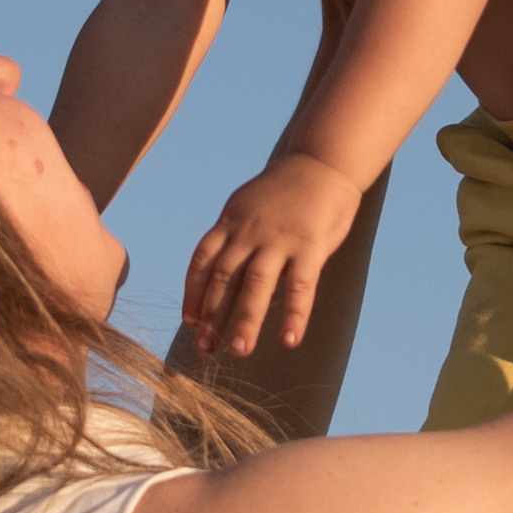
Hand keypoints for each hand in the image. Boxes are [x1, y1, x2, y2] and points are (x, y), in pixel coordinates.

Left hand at [183, 151, 364, 356]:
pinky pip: (300, 285)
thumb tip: (216, 275)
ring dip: (246, 320)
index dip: (193, 295)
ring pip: (256, 285)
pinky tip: (289, 340)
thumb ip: (231, 237)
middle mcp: (248, 232)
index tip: (190, 322)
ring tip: (240, 351)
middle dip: (212, 316)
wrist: (321, 161)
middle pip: (223, 279)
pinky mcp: (310, 245)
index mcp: (229, 222)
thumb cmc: (283, 192)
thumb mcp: (246, 206)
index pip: (201, 263)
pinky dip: (294, 314)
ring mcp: (279, 239)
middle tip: (206, 349)